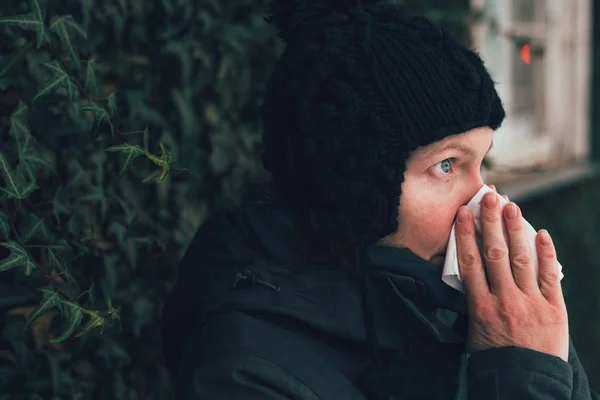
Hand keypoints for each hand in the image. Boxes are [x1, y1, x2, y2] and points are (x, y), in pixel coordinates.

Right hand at [456, 187, 568, 361]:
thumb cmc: (494, 358)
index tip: (464, 213)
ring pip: (521, 259)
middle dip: (491, 222)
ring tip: (511, 205)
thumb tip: (472, 273)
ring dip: (515, 229)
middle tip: (489, 196)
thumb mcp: (474, 330)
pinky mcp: (554, 310)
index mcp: (480, 307)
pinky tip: (541, 233)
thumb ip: (474, 301)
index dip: (466, 234)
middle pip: (495, 253)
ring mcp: (531, 304)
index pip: (470, 262)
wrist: (523, 384)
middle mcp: (505, 301)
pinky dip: (545, 253)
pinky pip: (549, 277)